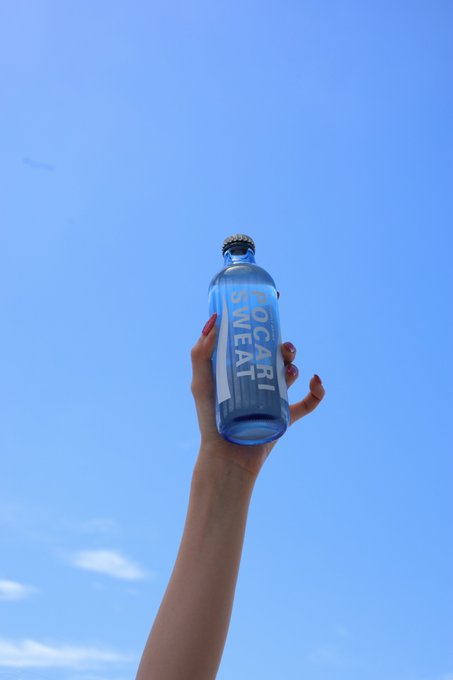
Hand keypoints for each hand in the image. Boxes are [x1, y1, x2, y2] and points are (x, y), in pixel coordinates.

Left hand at [190, 303, 325, 479]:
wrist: (225, 457)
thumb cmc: (209, 420)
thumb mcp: (200, 382)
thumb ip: (200, 352)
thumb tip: (214, 319)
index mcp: (240, 368)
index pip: (255, 339)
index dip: (266, 319)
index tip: (274, 300)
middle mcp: (258, 379)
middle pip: (277, 355)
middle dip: (285, 345)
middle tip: (283, 346)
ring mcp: (273, 398)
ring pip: (292, 373)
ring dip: (295, 364)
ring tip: (289, 366)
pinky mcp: (285, 417)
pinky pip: (308, 403)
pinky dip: (317, 391)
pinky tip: (315, 380)